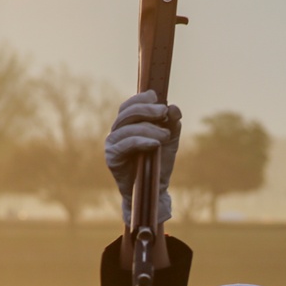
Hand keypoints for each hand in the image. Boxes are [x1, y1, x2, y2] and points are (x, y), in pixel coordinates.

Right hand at [105, 90, 181, 222]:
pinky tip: (154, 144)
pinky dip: (140, 141)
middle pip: (126, 113)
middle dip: (146, 110)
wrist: (154, 188)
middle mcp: (118, 131)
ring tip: (165, 135)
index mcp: (129, 124)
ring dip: (148, 128)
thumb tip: (174, 107)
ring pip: (127, 128)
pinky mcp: (112, 158)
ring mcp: (113, 144)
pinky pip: (125, 145)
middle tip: (163, 112)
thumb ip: (172, 123)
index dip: (141, 98)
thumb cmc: (159, 162)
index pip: (129, 105)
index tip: (157, 97)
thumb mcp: (170, 140)